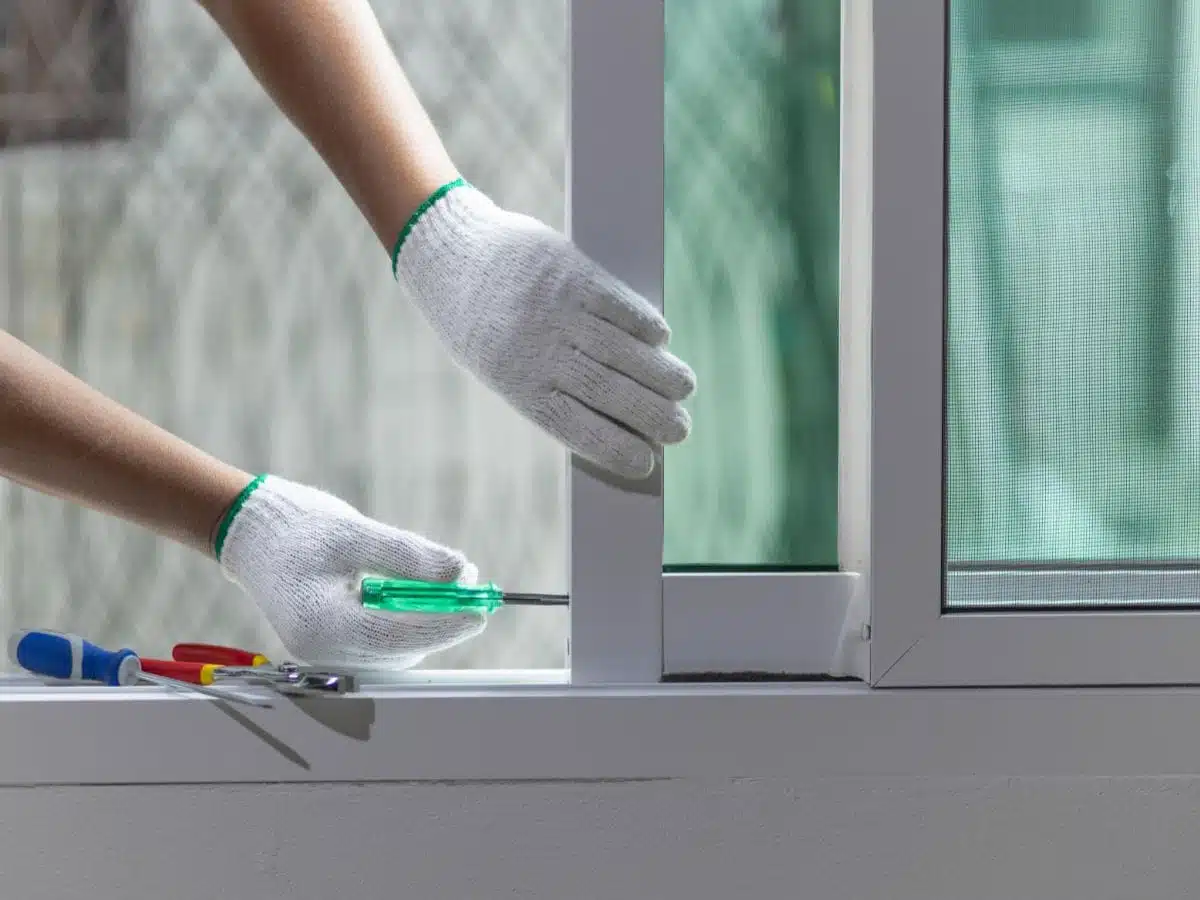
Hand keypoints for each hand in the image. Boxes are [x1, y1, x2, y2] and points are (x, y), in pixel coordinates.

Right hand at [215, 475, 484, 668]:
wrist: (252, 533)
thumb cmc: (298, 529)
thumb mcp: (358, 534)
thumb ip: (411, 557)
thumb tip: (461, 573)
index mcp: (323, 626)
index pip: (401, 638)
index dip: (446, 624)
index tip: (481, 609)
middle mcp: (323, 651)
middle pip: (402, 649)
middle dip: (440, 620)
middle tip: (470, 585)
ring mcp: (325, 652)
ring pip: (395, 650)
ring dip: (425, 620)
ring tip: (443, 582)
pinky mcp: (331, 643)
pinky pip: (381, 642)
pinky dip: (404, 620)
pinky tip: (411, 592)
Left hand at [394, 182, 695, 478]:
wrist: (449, 255)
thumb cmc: (480, 323)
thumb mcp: (499, 366)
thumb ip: (548, 388)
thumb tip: (613, 419)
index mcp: (518, 384)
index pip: (577, 429)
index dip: (616, 449)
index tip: (648, 463)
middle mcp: (539, 351)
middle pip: (609, 393)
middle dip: (652, 416)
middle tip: (681, 430)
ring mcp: (557, 311)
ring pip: (622, 350)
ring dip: (660, 373)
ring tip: (685, 388)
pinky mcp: (570, 273)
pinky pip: (617, 305)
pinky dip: (644, 325)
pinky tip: (661, 339)